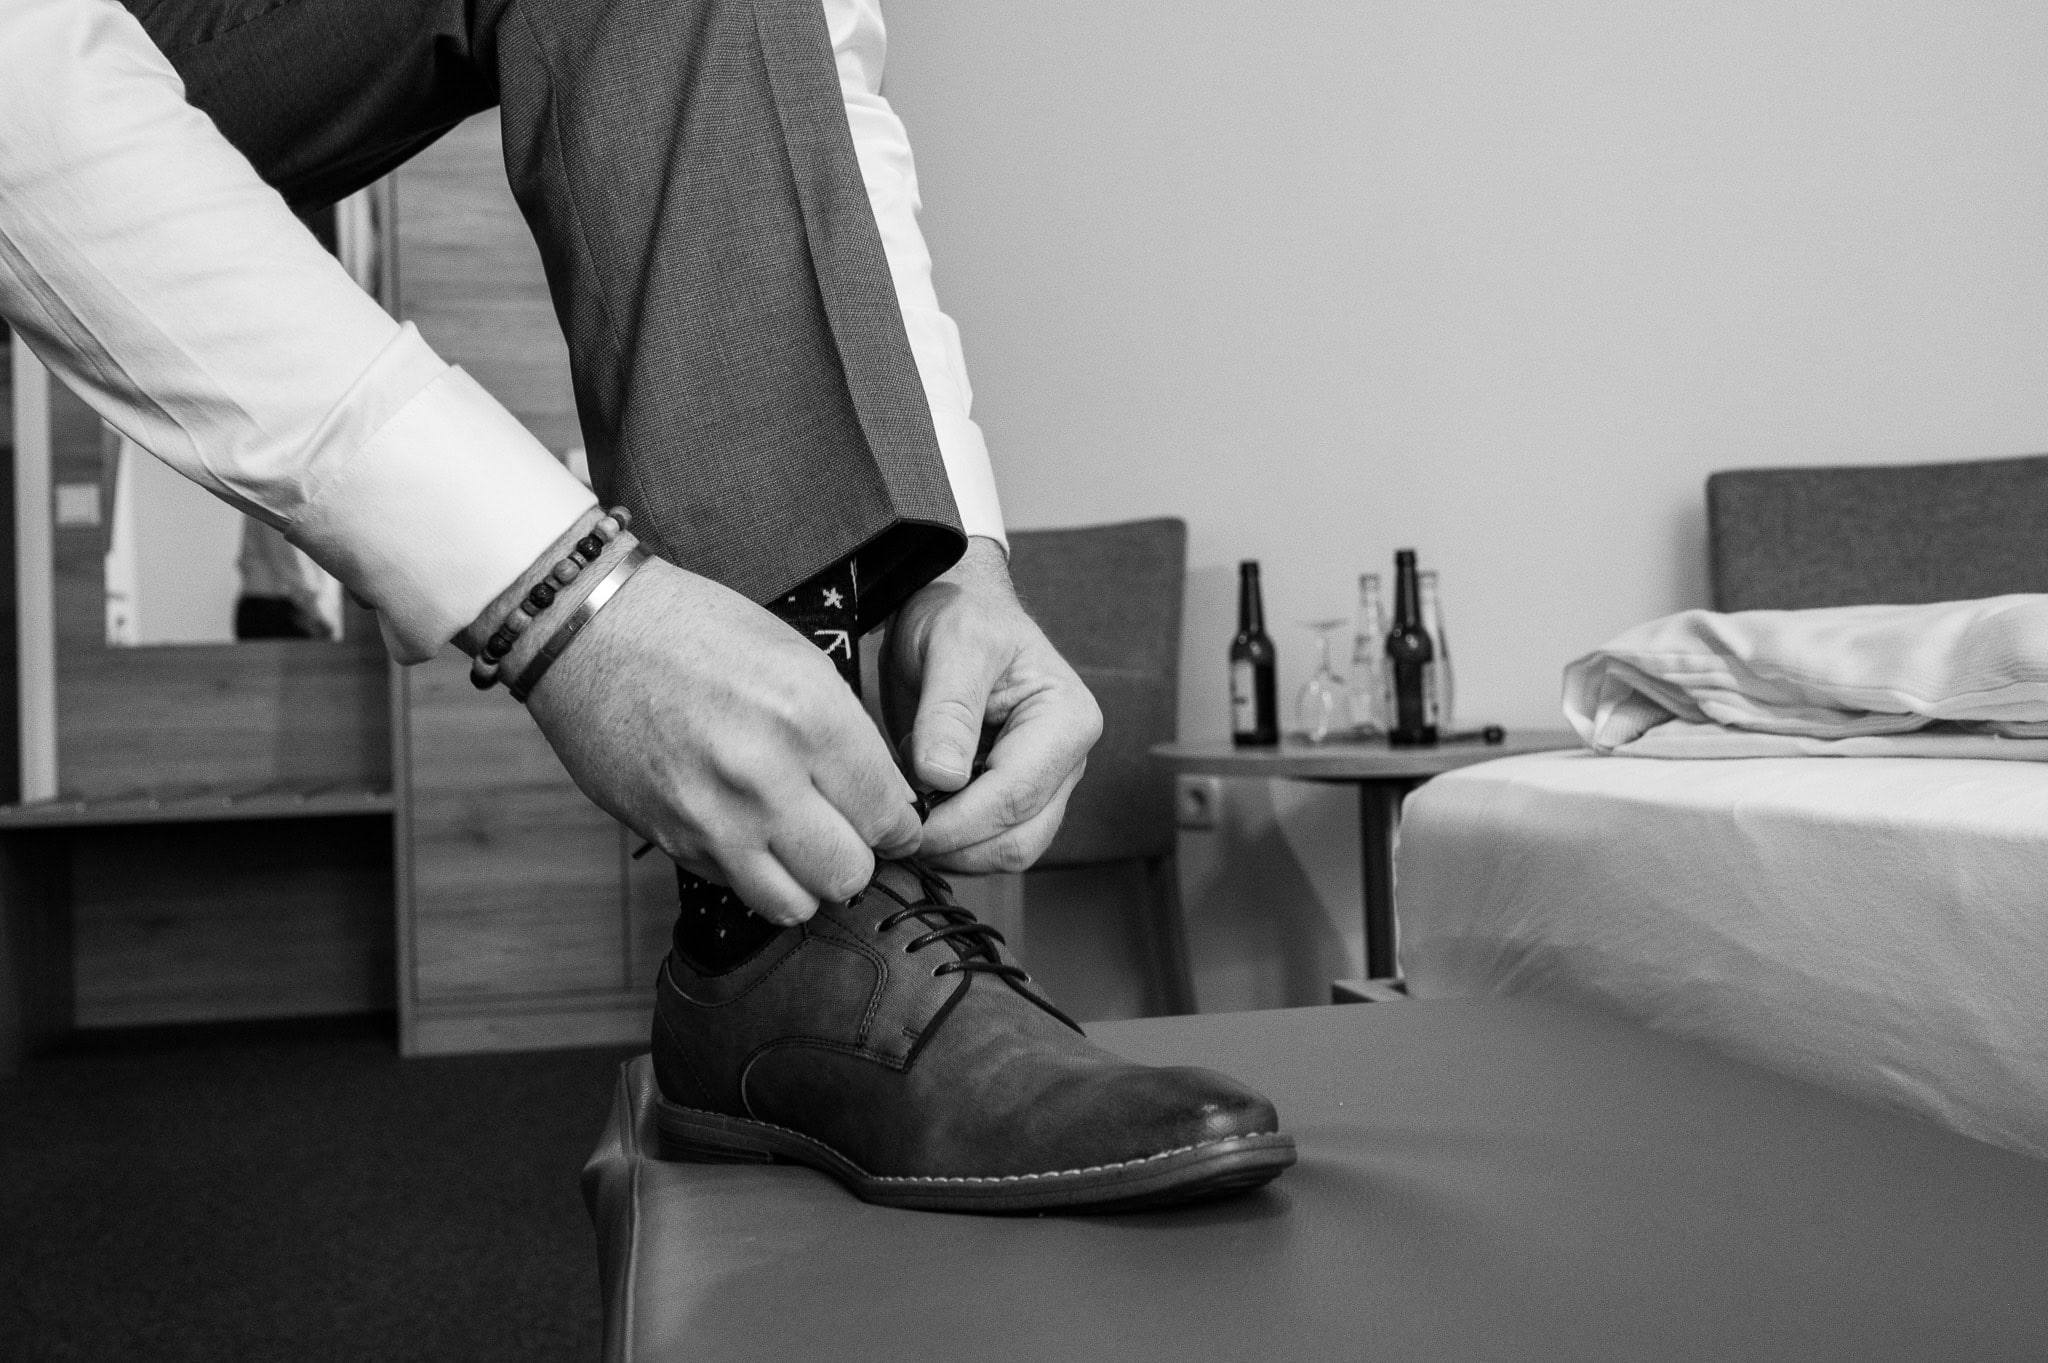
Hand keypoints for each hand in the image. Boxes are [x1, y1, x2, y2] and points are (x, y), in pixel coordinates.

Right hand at [523, 557, 922, 924]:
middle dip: (858, 857)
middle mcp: (764, 775)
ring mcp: (713, 816)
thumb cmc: (699, 632)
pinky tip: (749, 832)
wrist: (591, 631)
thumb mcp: (798, 661)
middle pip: (850, 872)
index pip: (889, 814)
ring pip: (796, 904)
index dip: (899, 823)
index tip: (891, 819)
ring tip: (800, 846)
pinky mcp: (671, 839)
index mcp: (809, 717)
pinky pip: (739, 889)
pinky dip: (755, 873)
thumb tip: (886, 801)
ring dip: (806, 881)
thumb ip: (846, 736)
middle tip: (847, 832)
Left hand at [882, 537, 1102, 872]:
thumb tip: (942, 778)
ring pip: (1006, 851)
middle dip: (955, 844)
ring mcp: (1044, 783)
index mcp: (1067, 720)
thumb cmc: (960, 614)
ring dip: (952, 848)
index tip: (904, 824)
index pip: (1016, 796)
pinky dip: (950, 841)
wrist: (954, 608)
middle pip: (1018, 839)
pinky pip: (988, 841)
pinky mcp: (1015, 796)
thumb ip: (948, 712)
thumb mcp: (952, 645)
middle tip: (895, 828)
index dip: (957, 822)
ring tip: (905, 811)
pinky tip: (916, 809)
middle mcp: (1067, 759)